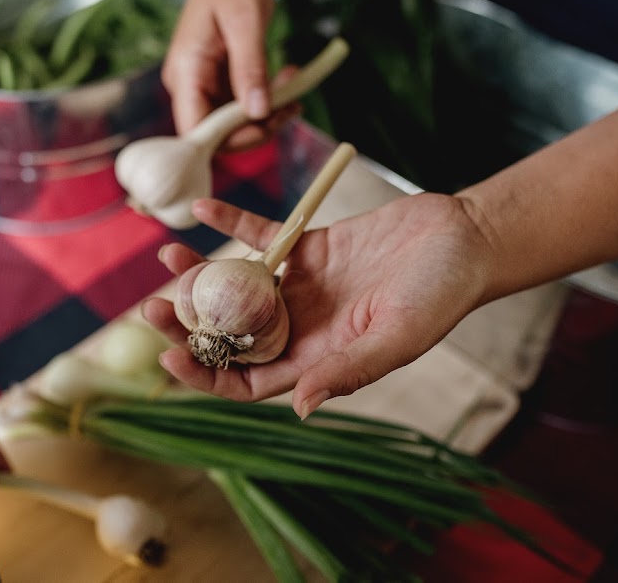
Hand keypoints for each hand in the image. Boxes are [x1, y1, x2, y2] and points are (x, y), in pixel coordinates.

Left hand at [142, 195, 494, 417]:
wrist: (464, 238)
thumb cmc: (441, 294)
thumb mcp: (398, 337)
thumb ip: (350, 370)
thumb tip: (300, 407)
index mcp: (318, 357)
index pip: (248, 379)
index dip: (206, 375)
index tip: (169, 357)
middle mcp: (301, 326)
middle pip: (231, 333)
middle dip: (189, 324)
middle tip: (153, 306)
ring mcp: (301, 287)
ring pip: (237, 286)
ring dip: (201, 274)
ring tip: (168, 258)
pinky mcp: (308, 248)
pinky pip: (261, 237)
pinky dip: (231, 223)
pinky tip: (202, 210)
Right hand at [161, 0, 296, 148]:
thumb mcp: (246, 21)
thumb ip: (250, 68)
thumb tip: (257, 112)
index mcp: (185, 71)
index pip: (196, 130)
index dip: (230, 139)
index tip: (268, 123)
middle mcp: (188, 84)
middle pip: (216, 133)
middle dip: (257, 127)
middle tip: (293, 106)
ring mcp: (203, 85)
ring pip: (233, 123)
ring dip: (268, 115)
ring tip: (296, 90)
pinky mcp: (218, 83)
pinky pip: (242, 106)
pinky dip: (268, 101)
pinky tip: (288, 82)